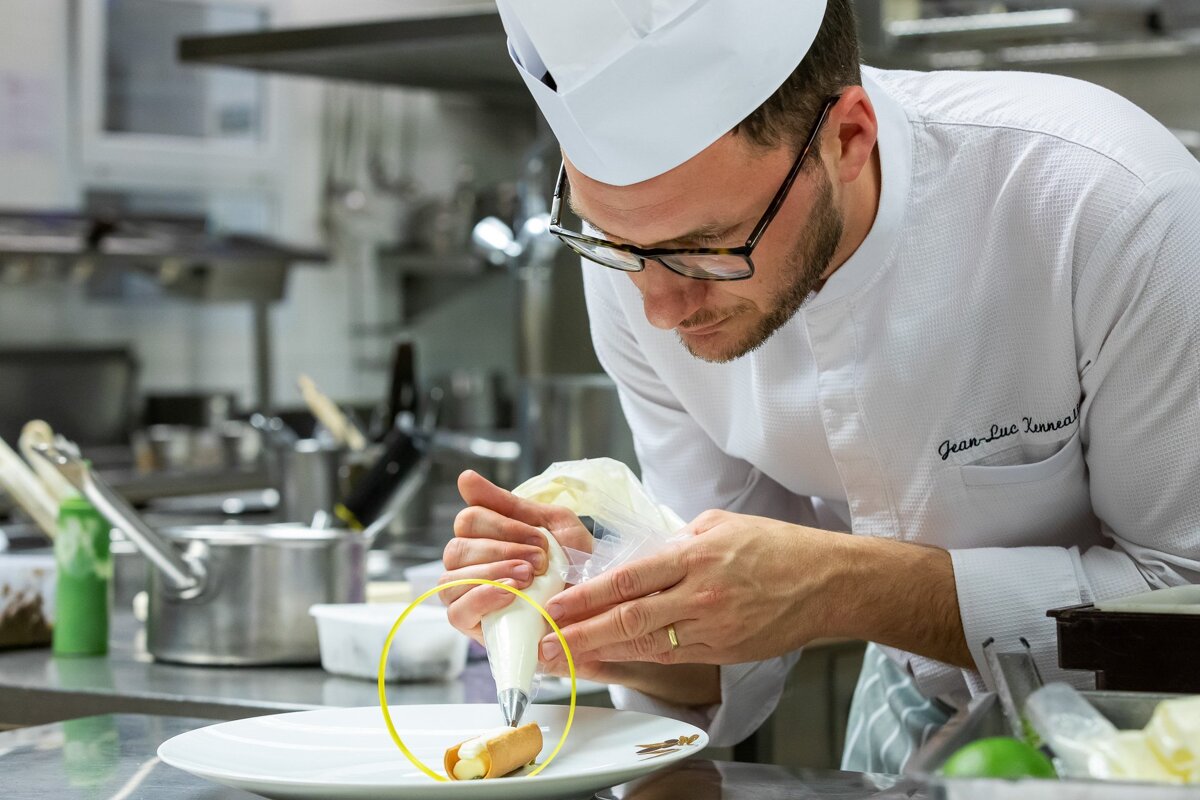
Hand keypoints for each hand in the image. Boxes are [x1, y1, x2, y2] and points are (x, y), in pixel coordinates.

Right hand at [438, 470, 591, 646]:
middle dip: (502, 551)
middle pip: (457, 547)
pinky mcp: (474, 627)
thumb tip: (465, 478)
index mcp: (486, 536)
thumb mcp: (553, 524)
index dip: (503, 527)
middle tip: (539, 563)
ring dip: (493, 573)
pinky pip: (457, 611)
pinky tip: (511, 594)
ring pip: (452, 577)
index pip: (469, 519)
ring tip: (528, 579)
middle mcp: (471, 564)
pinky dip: (482, 598)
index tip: (540, 539)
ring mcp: (469, 596)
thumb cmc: (576, 564)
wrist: (598, 607)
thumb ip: (510, 503)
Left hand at [538, 510, 850, 666]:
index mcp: (696, 555)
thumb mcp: (721, 524)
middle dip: (580, 633)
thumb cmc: (776, 547)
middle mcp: (700, 594)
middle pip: (628, 618)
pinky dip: (635, 659)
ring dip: (600, 652)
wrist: (827, 582)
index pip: (629, 578)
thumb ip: (676, 540)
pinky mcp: (723, 650)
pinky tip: (608, 660)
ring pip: (645, 643)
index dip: (586, 595)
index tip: (555, 604)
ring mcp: (712, 627)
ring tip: (564, 658)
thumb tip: (639, 555)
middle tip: (545, 643)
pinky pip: (671, 656)